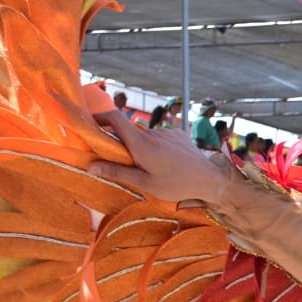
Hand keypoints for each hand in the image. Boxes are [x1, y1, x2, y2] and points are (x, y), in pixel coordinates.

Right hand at [88, 110, 233, 205]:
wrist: (211, 180)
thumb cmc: (177, 184)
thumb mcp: (145, 182)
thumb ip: (117, 172)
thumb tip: (90, 166)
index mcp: (141, 143)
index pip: (115, 118)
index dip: (100, 117)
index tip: (91, 123)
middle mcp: (153, 132)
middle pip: (129, 131)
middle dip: (122, 143)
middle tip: (124, 161)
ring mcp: (167, 132)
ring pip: (146, 136)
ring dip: (142, 147)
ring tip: (152, 167)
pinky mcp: (178, 134)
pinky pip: (160, 137)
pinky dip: (157, 146)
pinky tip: (167, 162)